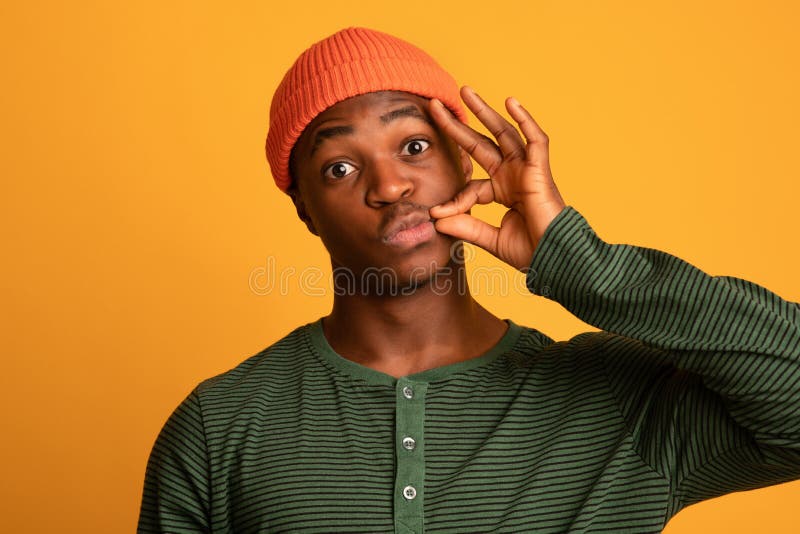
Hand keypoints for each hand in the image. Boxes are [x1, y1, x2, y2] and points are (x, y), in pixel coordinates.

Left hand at [428, 86, 565, 270]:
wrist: (557, 260)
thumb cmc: (532, 251)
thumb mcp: (491, 239)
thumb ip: (466, 226)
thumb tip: (435, 220)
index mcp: (502, 191)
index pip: (471, 185)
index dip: (454, 200)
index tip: (438, 213)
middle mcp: (513, 175)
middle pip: (481, 143)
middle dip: (459, 124)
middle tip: (436, 106)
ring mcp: (527, 170)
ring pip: (504, 133)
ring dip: (485, 111)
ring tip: (465, 91)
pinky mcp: (541, 170)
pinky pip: (535, 139)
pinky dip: (525, 120)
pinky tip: (510, 102)